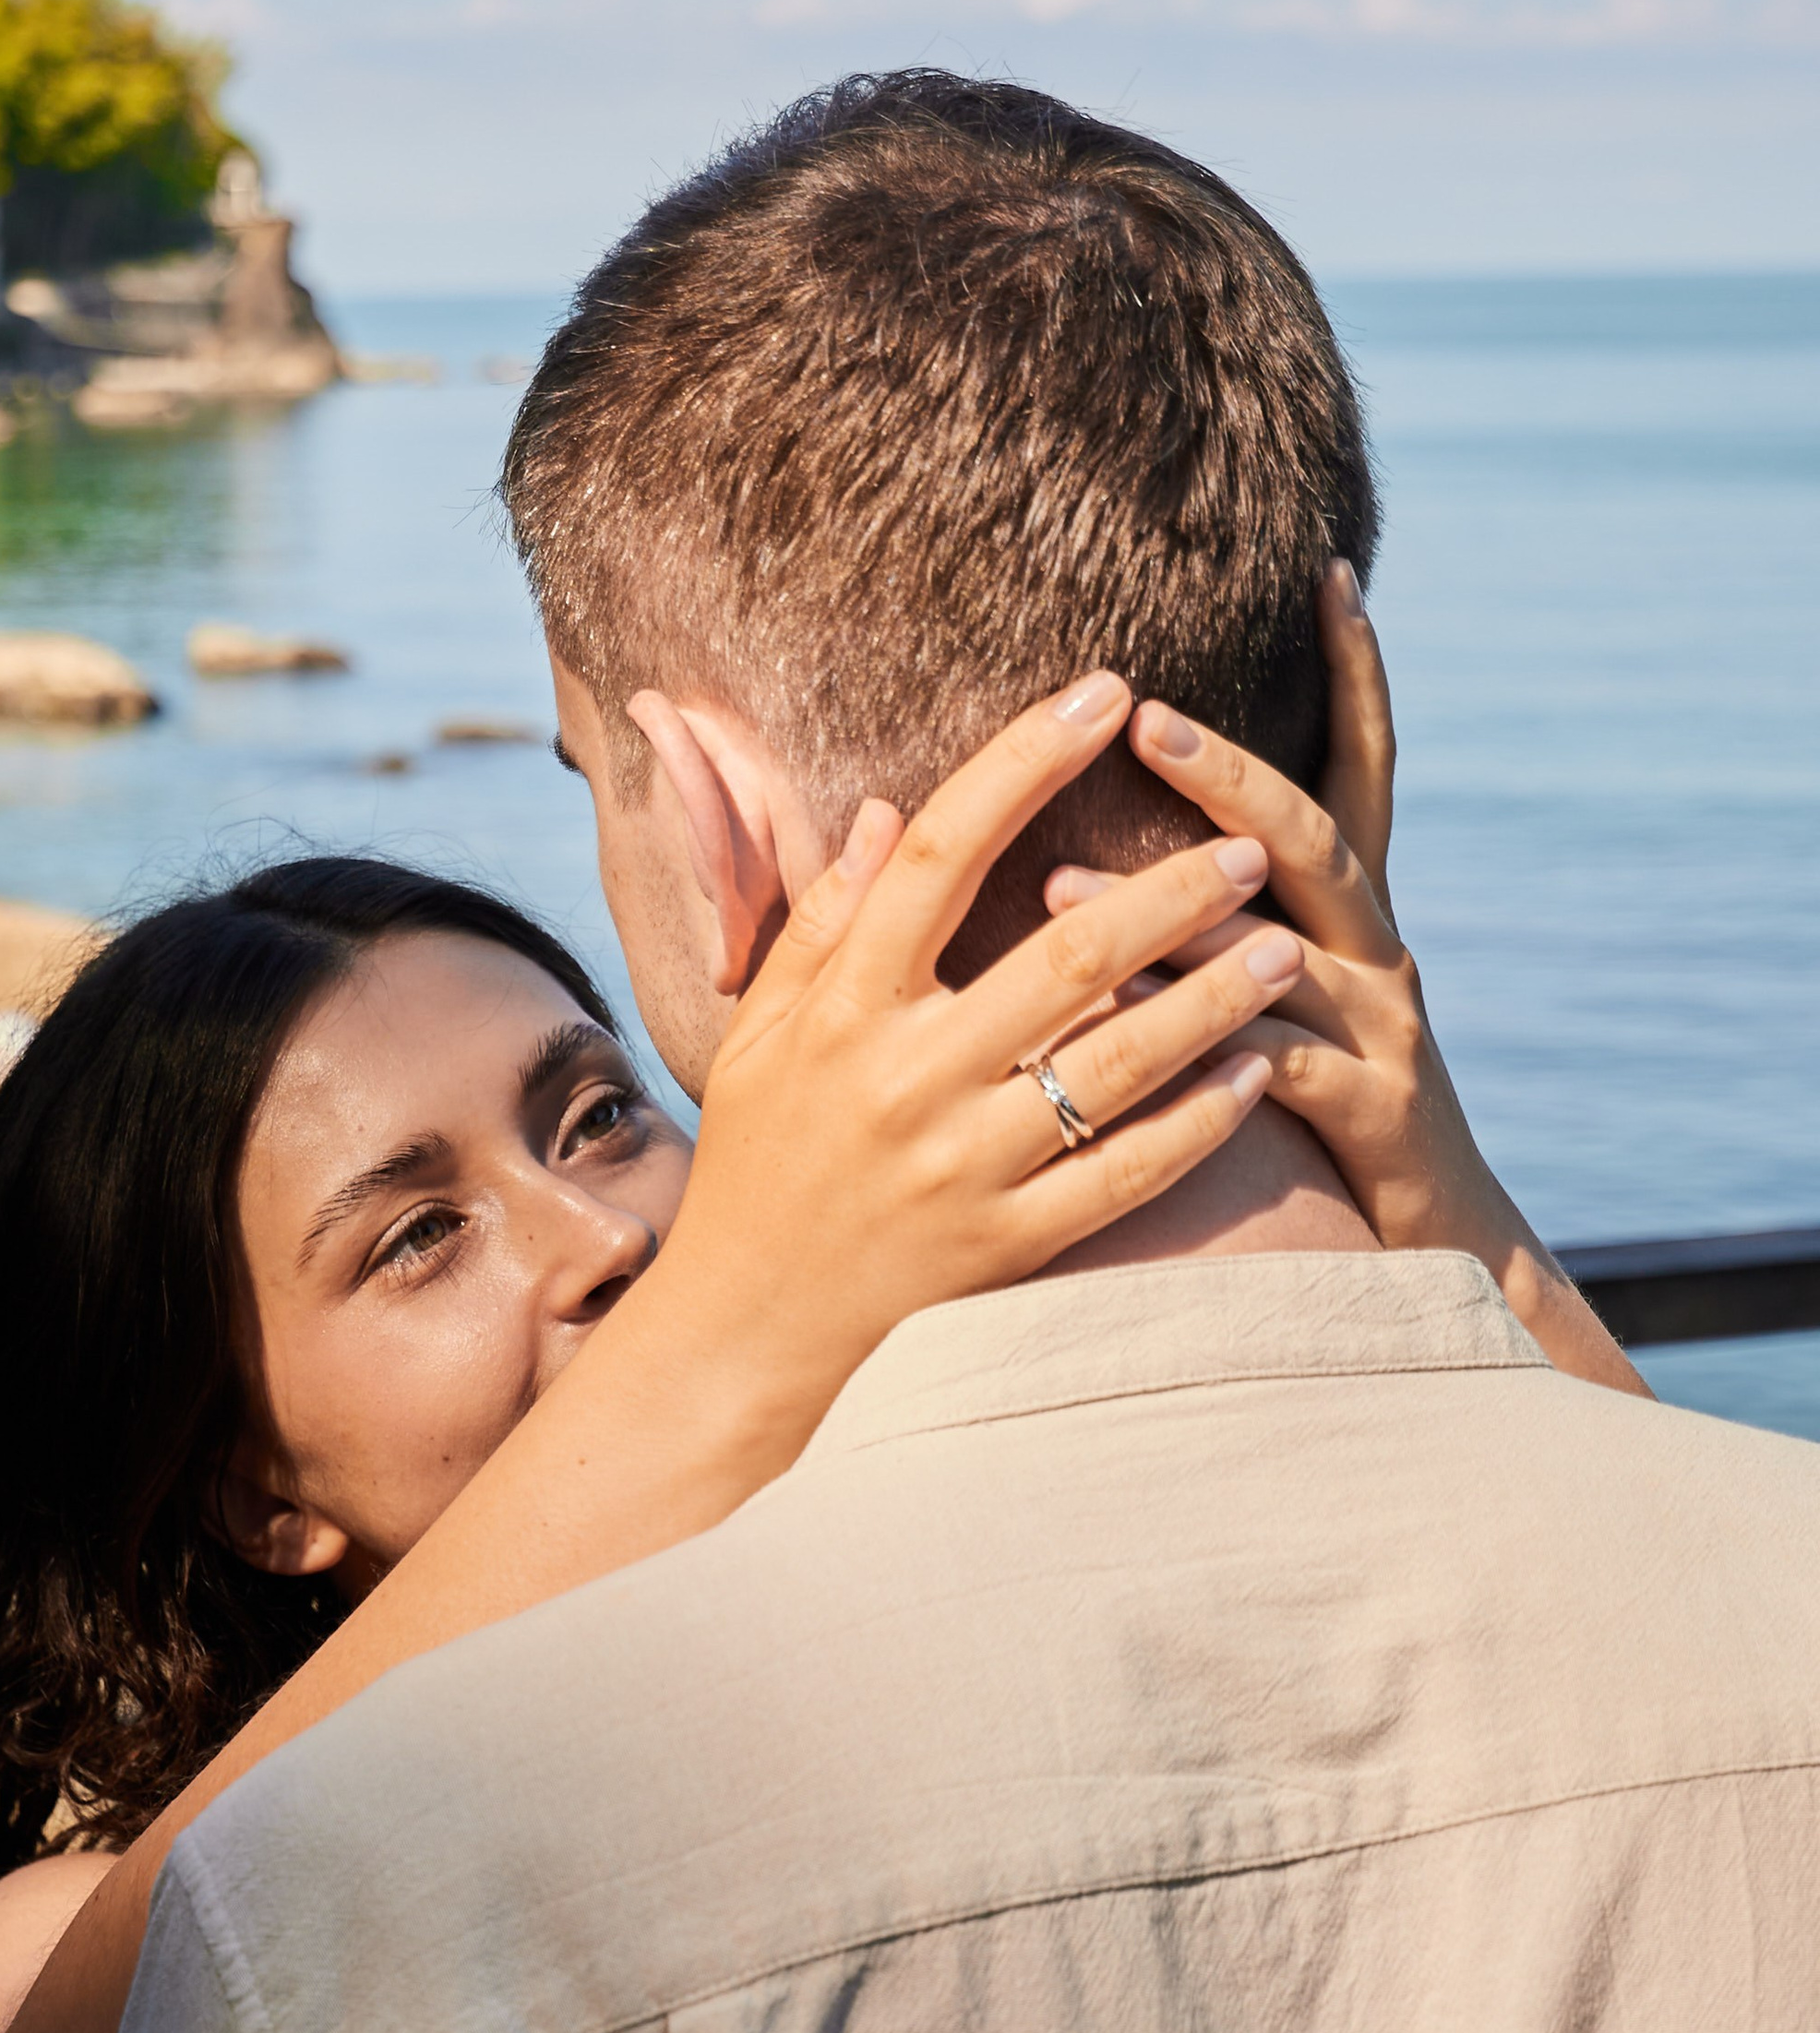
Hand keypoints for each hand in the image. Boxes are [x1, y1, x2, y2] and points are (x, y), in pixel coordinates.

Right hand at [654, 667, 1301, 1405]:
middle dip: (1167, 892)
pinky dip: (1197, 1125)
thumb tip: (875, 811)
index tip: (1100, 694)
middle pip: (1061, 959)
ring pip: (1115, 1065)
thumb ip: (820, 925)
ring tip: (1287, 948)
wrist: (745, 1337)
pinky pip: (1125, 1176)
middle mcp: (905, 1080)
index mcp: (844, 1009)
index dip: (1021, 764)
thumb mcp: (760, 1037)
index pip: (938, 855)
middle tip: (1247, 843)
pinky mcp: (1007, 1247)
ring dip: (1213, 1000)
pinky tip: (1252, 1074)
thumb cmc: (760, 1165)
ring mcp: (961, 1168)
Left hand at [1042, 569, 1647, 1395]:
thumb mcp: (1272, 989)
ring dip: (1174, 911)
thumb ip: (1204, 911)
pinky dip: (1199, 1036)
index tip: (1333, 571)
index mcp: (1351, 910)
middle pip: (1310, 837)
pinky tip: (1124, 1020)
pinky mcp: (1368, 1113)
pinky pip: (1275, 1063)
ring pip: (1283, 947)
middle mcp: (1378, 949)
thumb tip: (1073, 835)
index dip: (1359, 672)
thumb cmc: (1313, 1104)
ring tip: (1063, 877)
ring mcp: (1382, 1029)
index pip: (1360, 765)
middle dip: (1228, 774)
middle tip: (1140, 715)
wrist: (1429, 1240)